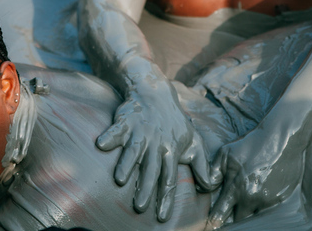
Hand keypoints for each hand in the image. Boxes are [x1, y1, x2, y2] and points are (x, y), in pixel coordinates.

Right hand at [97, 83, 213, 221]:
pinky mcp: (126, 120)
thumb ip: (202, 166)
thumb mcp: (193, 141)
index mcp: (172, 149)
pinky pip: (117, 129)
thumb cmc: (175, 122)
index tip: (161, 217)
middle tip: (140, 207)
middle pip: (151, 167)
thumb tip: (210, 188)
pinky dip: (110, 136)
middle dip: (146, 187)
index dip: (166, 198)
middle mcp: (157, 142)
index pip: (170, 178)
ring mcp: (141, 130)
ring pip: (134, 149)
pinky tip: (101, 145)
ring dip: (127, 164)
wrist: (156, 93)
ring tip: (119, 180)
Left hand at [208, 127, 303, 227]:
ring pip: (254, 216)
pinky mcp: (280, 199)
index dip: (215, 221)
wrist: (281, 139)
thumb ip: (213, 172)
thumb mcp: (226, 153)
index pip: (221, 212)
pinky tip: (259, 203)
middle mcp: (251, 197)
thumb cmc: (252, 144)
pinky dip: (262, 209)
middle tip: (228, 218)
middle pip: (239, 219)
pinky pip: (268, 212)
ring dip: (249, 214)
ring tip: (245, 209)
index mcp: (236, 187)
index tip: (211, 226)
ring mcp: (267, 200)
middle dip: (233, 219)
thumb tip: (203, 187)